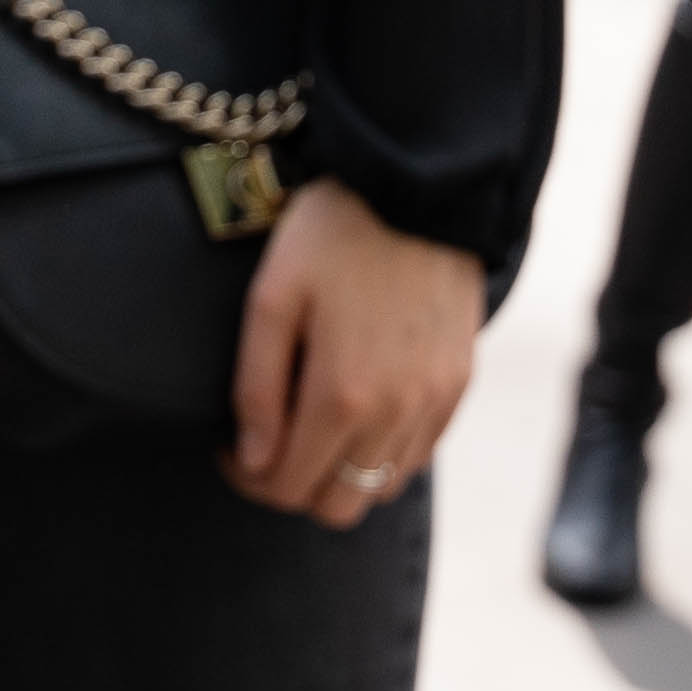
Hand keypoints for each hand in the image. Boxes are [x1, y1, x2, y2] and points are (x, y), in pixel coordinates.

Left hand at [223, 179, 479, 527]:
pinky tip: (363, 409)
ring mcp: (434, 400)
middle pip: (337, 506)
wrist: (421, 184)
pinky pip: (420, 453)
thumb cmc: (335, 232)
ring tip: (315, 423)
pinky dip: (385, 452)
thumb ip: (257, 387)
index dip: (249, 478)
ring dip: (341, 473)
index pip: (288, 486)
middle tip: (270, 442)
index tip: (232, 446)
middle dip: (294, 486)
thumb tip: (252, 459)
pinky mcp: (459, 381)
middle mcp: (396, 412)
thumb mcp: (273, 296)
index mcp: (342, 394)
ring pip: (381, 487)